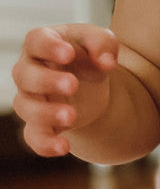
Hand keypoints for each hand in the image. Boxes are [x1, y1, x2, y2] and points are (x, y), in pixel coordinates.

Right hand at [12, 25, 118, 156]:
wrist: (90, 85)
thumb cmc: (88, 55)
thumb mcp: (101, 42)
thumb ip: (103, 43)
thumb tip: (106, 62)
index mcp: (42, 44)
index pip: (35, 40)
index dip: (49, 47)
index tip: (69, 54)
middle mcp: (29, 71)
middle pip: (24, 75)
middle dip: (46, 81)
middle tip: (73, 85)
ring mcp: (32, 99)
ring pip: (26, 107)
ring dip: (46, 113)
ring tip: (72, 116)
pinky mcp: (39, 124)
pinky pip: (34, 136)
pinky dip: (45, 144)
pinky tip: (64, 147)